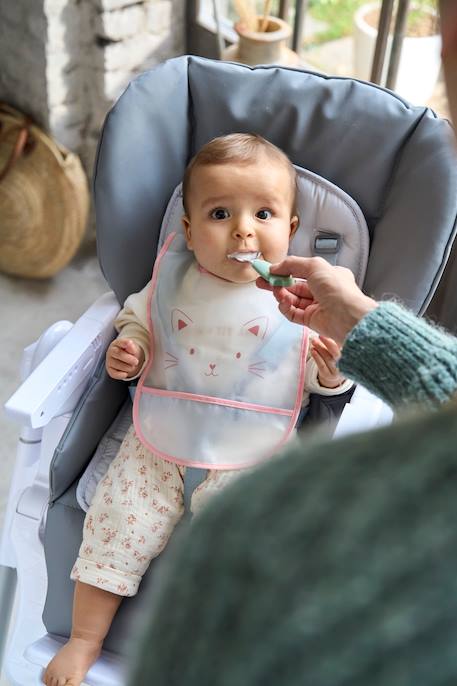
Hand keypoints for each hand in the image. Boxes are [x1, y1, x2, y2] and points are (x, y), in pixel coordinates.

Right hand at [106, 338, 144, 379]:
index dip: (125, 343)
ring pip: (117, 364)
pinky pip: (114, 373)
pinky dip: (121, 375)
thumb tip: (130, 345)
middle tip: (136, 362)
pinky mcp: (109, 369)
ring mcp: (109, 360)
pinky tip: (126, 374)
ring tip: (132, 367)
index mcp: (117, 343)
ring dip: (127, 367)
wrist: (126, 359)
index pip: (120, 342)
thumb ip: (131, 346)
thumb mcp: (132, 347)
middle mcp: (111, 351)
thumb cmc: (129, 352)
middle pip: (118, 354)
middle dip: (129, 359)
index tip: (131, 345)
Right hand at [256, 256, 376, 344]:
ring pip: (292, 299)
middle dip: (277, 283)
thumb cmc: (337, 289)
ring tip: (275, 291)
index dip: (285, 270)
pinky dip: (286, 308)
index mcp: (327, 275)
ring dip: (281, 294)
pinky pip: (293, 314)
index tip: (269, 270)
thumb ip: (292, 264)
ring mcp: (316, 306)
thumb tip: (275, 267)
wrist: (347, 317)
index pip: (302, 271)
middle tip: (262, 281)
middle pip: (294, 286)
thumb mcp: (315, 266)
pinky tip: (283, 303)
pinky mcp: (311, 321)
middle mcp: (322, 291)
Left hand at [311, 335, 345, 387]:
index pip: (346, 347)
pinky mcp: (327, 374)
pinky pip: (322, 365)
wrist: (333, 375)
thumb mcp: (339, 349)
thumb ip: (337, 340)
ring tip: (314, 341)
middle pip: (336, 353)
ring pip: (328, 358)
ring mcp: (335, 370)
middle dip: (328, 343)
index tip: (332, 331)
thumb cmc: (335, 357)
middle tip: (321, 335)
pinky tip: (313, 350)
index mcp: (348, 356)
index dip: (339, 339)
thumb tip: (330, 327)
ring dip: (320, 348)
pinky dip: (317, 357)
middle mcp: (344, 364)